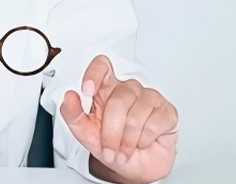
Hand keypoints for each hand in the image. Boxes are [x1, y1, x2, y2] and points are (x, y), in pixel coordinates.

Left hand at [58, 55, 177, 183]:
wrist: (136, 168)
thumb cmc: (114, 148)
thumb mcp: (87, 135)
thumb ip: (74, 116)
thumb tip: (68, 98)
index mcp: (107, 90)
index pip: (102, 66)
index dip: (94, 74)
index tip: (87, 91)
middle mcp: (129, 90)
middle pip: (118, 99)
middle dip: (111, 132)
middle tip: (110, 149)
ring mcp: (150, 98)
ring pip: (136, 115)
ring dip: (127, 141)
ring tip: (125, 149)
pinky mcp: (167, 111)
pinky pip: (154, 124)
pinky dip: (144, 140)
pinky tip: (143, 142)